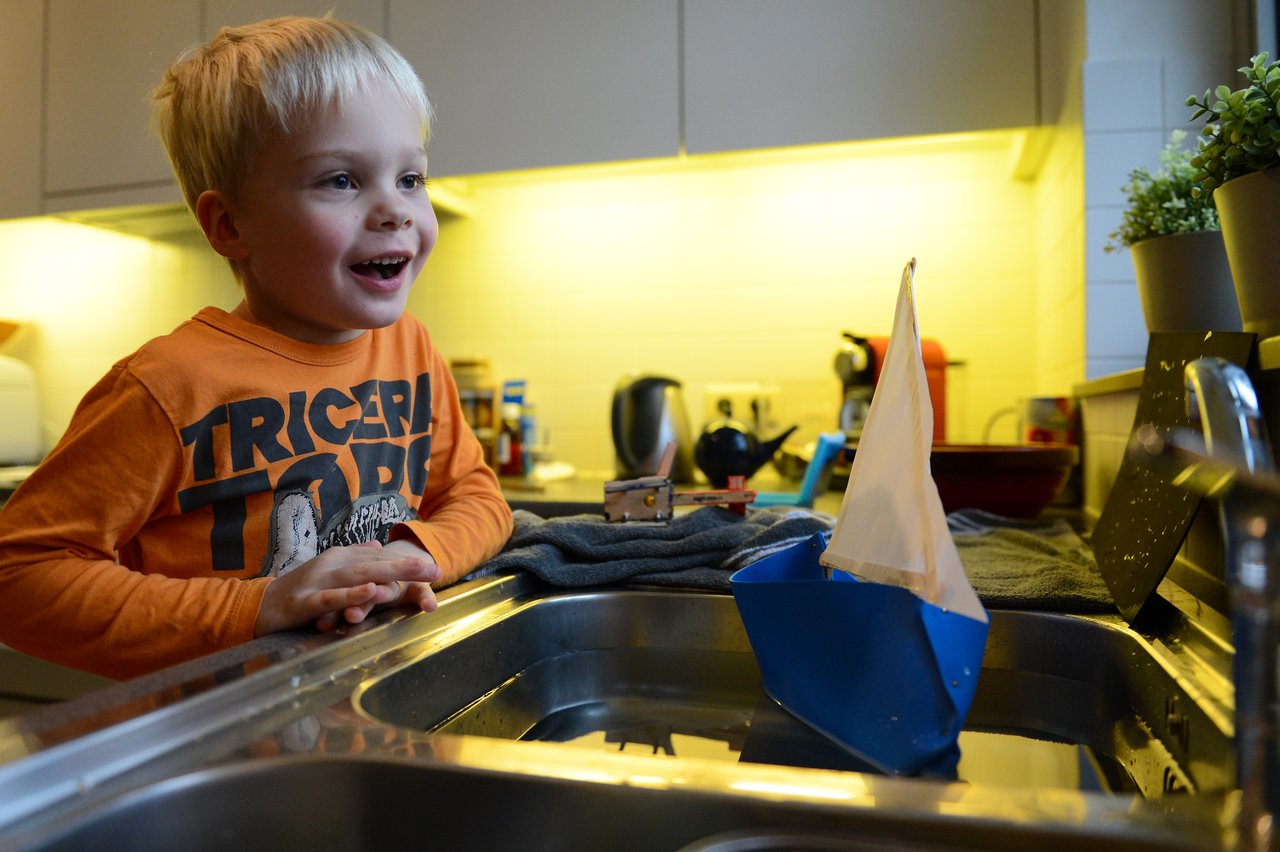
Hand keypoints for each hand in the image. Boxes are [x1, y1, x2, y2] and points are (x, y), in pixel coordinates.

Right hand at [254, 540, 440, 636]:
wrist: (260, 605)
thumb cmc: (300, 590)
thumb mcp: (330, 571)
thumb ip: (354, 558)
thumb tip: (378, 545)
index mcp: (339, 557)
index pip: (377, 557)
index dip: (406, 561)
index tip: (433, 567)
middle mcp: (331, 564)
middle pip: (374, 563)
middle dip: (406, 566)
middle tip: (435, 569)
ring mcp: (318, 581)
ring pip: (358, 576)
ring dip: (388, 574)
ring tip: (415, 574)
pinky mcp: (306, 601)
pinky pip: (333, 597)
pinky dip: (353, 595)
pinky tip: (373, 592)